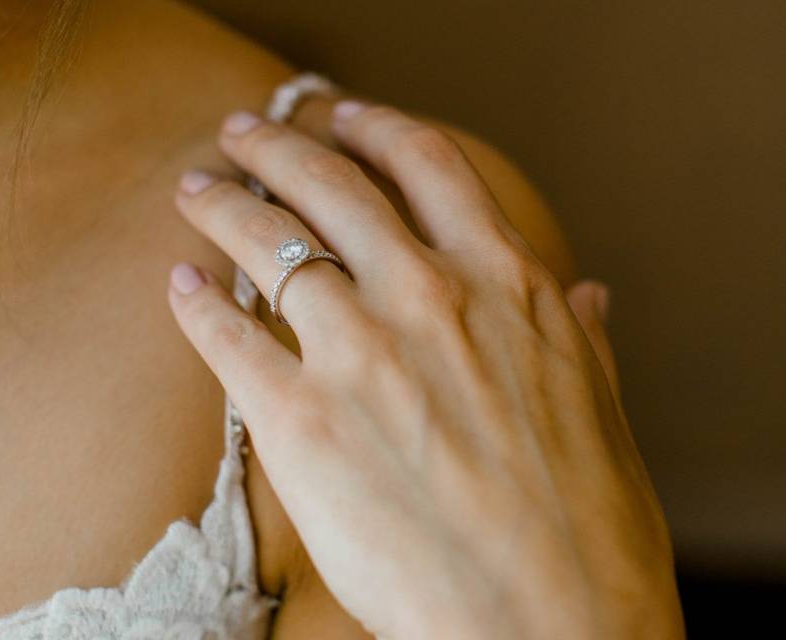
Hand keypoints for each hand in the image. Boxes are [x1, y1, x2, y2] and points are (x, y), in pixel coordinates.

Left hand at [167, 102, 683, 638]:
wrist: (553, 624)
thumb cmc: (591, 530)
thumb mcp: (604, 412)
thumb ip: (583, 341)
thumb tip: (589, 295)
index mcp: (511, 288)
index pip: (431, 169)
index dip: (380, 130)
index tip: (347, 120)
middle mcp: (434, 298)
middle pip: (335, 184)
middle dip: (280, 145)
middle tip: (245, 132)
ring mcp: (365, 353)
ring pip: (270, 243)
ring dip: (224, 205)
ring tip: (197, 190)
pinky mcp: (303, 422)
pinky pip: (229, 338)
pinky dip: (197, 305)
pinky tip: (181, 286)